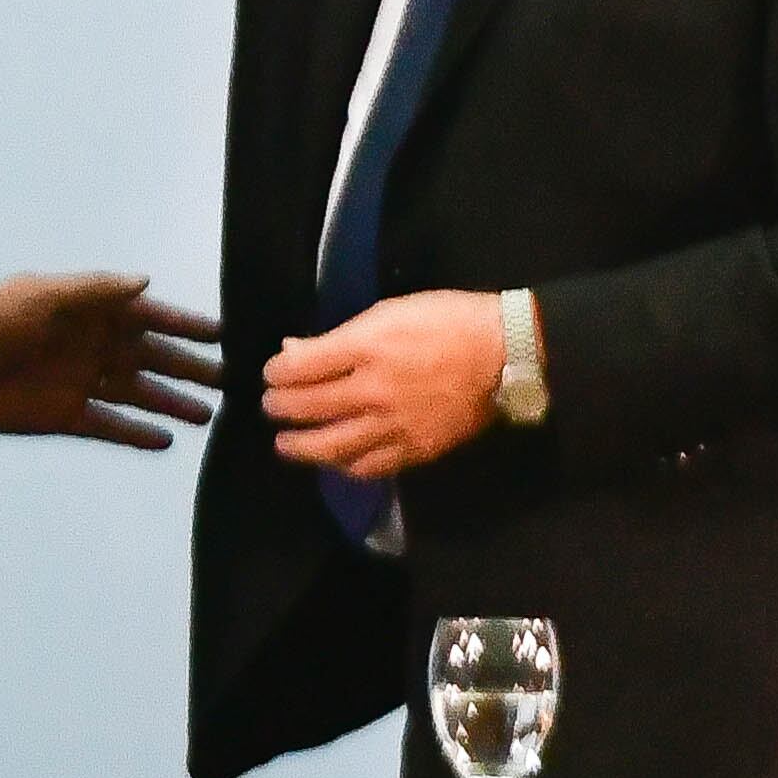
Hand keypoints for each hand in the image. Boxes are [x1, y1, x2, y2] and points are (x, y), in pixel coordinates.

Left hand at [0, 273, 218, 447]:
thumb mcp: (45, 294)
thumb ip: (97, 290)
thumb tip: (147, 282)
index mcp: (91, 312)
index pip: (149, 317)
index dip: (185, 325)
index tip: (223, 334)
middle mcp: (94, 346)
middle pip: (153, 358)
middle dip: (190, 368)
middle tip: (232, 381)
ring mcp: (82, 383)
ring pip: (138, 394)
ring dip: (171, 404)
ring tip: (208, 416)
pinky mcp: (66, 416)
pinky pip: (110, 427)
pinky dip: (137, 435)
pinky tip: (166, 442)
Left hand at [265, 291, 505, 480]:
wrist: (505, 353)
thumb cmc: (448, 321)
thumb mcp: (389, 311)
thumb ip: (339, 336)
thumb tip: (295, 351)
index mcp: (365, 347)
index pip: (298, 368)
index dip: (276, 373)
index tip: (273, 374)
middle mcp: (372, 390)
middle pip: (307, 408)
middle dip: (279, 408)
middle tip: (272, 407)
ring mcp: (393, 425)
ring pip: (331, 447)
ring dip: (300, 447)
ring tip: (286, 443)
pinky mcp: (415, 450)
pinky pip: (369, 467)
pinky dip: (344, 466)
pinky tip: (334, 461)